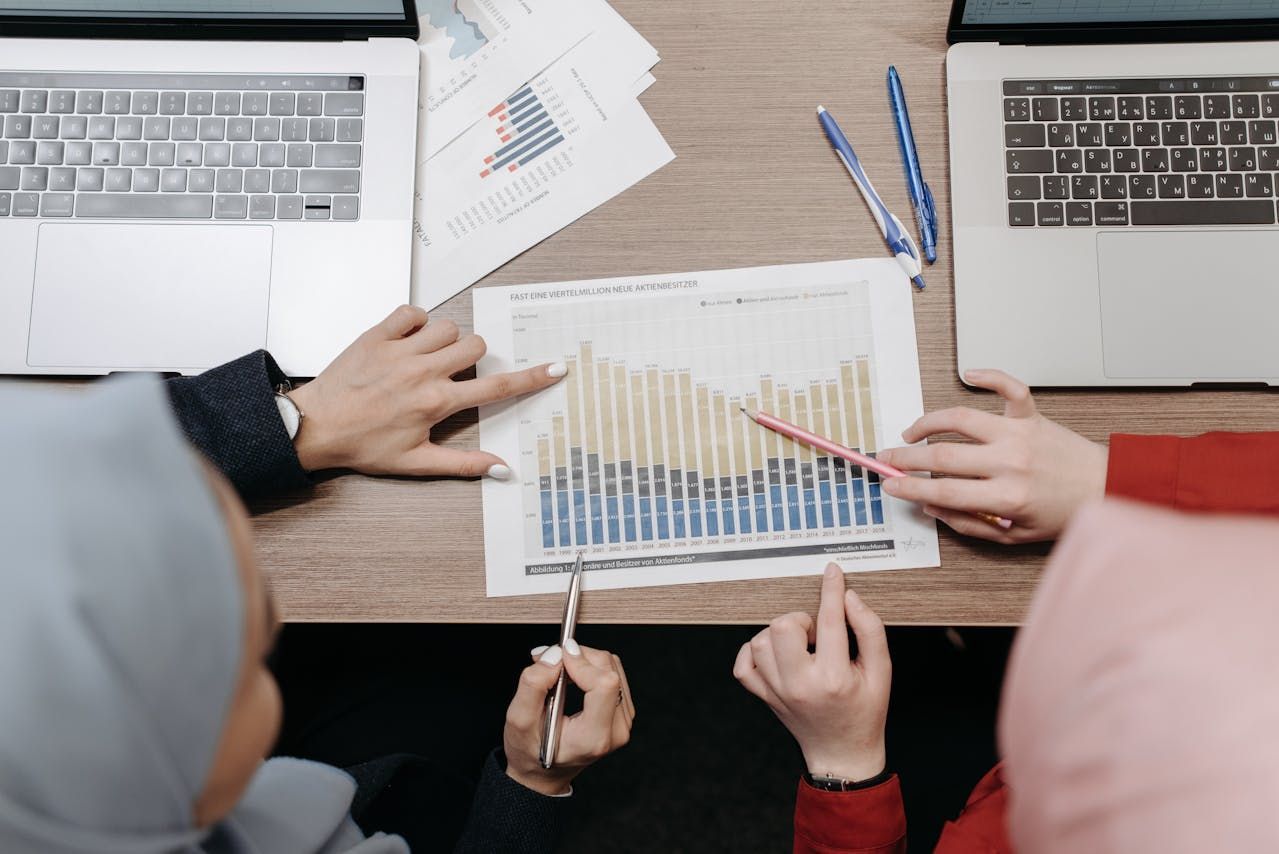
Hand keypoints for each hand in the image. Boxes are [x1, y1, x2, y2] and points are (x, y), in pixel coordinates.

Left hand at [288, 305, 565, 476]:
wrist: (315, 427)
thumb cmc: (363, 446)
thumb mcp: (415, 463)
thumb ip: (463, 464)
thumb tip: (502, 469)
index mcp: (437, 403)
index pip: (497, 387)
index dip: (531, 378)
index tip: (555, 368)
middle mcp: (422, 372)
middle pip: (476, 346)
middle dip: (475, 358)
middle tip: (457, 373)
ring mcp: (399, 350)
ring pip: (448, 327)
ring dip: (448, 340)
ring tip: (430, 358)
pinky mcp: (377, 335)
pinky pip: (412, 312)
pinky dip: (418, 320)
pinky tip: (411, 339)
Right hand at [502, 641, 635, 795]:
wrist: (543, 772)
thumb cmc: (530, 751)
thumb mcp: (518, 721)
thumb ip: (533, 685)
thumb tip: (554, 656)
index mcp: (593, 737)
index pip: (605, 684)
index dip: (581, 662)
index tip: (557, 656)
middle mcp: (615, 731)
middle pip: (609, 671)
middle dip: (578, 657)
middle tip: (548, 660)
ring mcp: (623, 722)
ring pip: (612, 666)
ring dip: (583, 659)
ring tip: (556, 670)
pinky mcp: (623, 711)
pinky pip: (613, 671)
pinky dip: (591, 665)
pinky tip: (571, 676)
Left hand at [734, 564, 890, 782]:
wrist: (842, 752)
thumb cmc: (864, 711)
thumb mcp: (881, 671)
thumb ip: (870, 631)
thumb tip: (850, 599)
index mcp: (833, 677)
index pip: (830, 620)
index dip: (832, 590)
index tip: (832, 572)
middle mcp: (800, 684)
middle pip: (783, 626)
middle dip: (802, 620)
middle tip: (818, 635)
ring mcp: (777, 692)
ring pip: (760, 641)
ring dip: (780, 635)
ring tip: (801, 648)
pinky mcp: (763, 696)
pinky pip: (742, 664)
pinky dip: (754, 653)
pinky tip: (776, 656)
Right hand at [876, 369, 1107, 543]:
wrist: (1107, 487)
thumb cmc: (1064, 512)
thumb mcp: (1014, 534)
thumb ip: (969, 524)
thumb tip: (932, 508)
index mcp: (1006, 497)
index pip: (943, 491)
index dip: (909, 488)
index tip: (890, 485)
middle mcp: (1010, 463)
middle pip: (943, 456)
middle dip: (906, 459)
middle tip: (888, 459)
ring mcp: (1019, 435)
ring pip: (962, 419)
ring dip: (929, 422)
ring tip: (913, 432)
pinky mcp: (1032, 416)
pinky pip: (1009, 387)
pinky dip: (989, 375)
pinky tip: (969, 373)